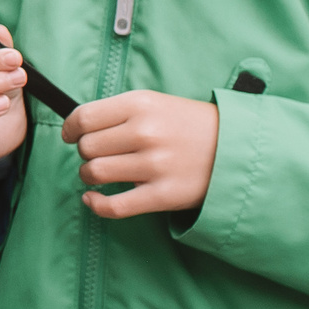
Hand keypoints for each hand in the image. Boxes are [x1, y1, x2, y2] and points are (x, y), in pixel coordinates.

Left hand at [62, 91, 218, 218]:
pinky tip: (93, 198)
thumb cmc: (189, 125)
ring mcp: (155, 165)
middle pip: (86, 147)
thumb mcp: (155, 103)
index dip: (71, 129)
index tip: (72, 136)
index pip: (83, 118)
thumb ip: (117, 112)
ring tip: (102, 173)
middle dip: (86, 153)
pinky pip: (114, 206)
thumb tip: (76, 127)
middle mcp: (145, 132)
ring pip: (94, 173)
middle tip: (100, 154)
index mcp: (140, 104)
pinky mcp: (163, 194)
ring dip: (90, 176)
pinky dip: (96, 204)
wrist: (237, 148)